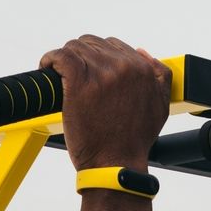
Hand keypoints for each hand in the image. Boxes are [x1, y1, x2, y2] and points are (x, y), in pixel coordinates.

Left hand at [42, 34, 170, 171]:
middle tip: (77, 79)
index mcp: (142, 69)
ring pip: (76, 48)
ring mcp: (101, 73)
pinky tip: (49, 68)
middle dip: (83, 59)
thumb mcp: (161, 107)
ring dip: (67, 60)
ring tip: (63, 78)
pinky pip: (62, 56)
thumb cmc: (134, 142)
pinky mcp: (80, 82)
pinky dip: (51, 59)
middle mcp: (124, 67)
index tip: (91, 73)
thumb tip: (145, 54)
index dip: (99, 59)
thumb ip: (160, 77)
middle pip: (93, 44)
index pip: (113, 46)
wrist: (117, 166)